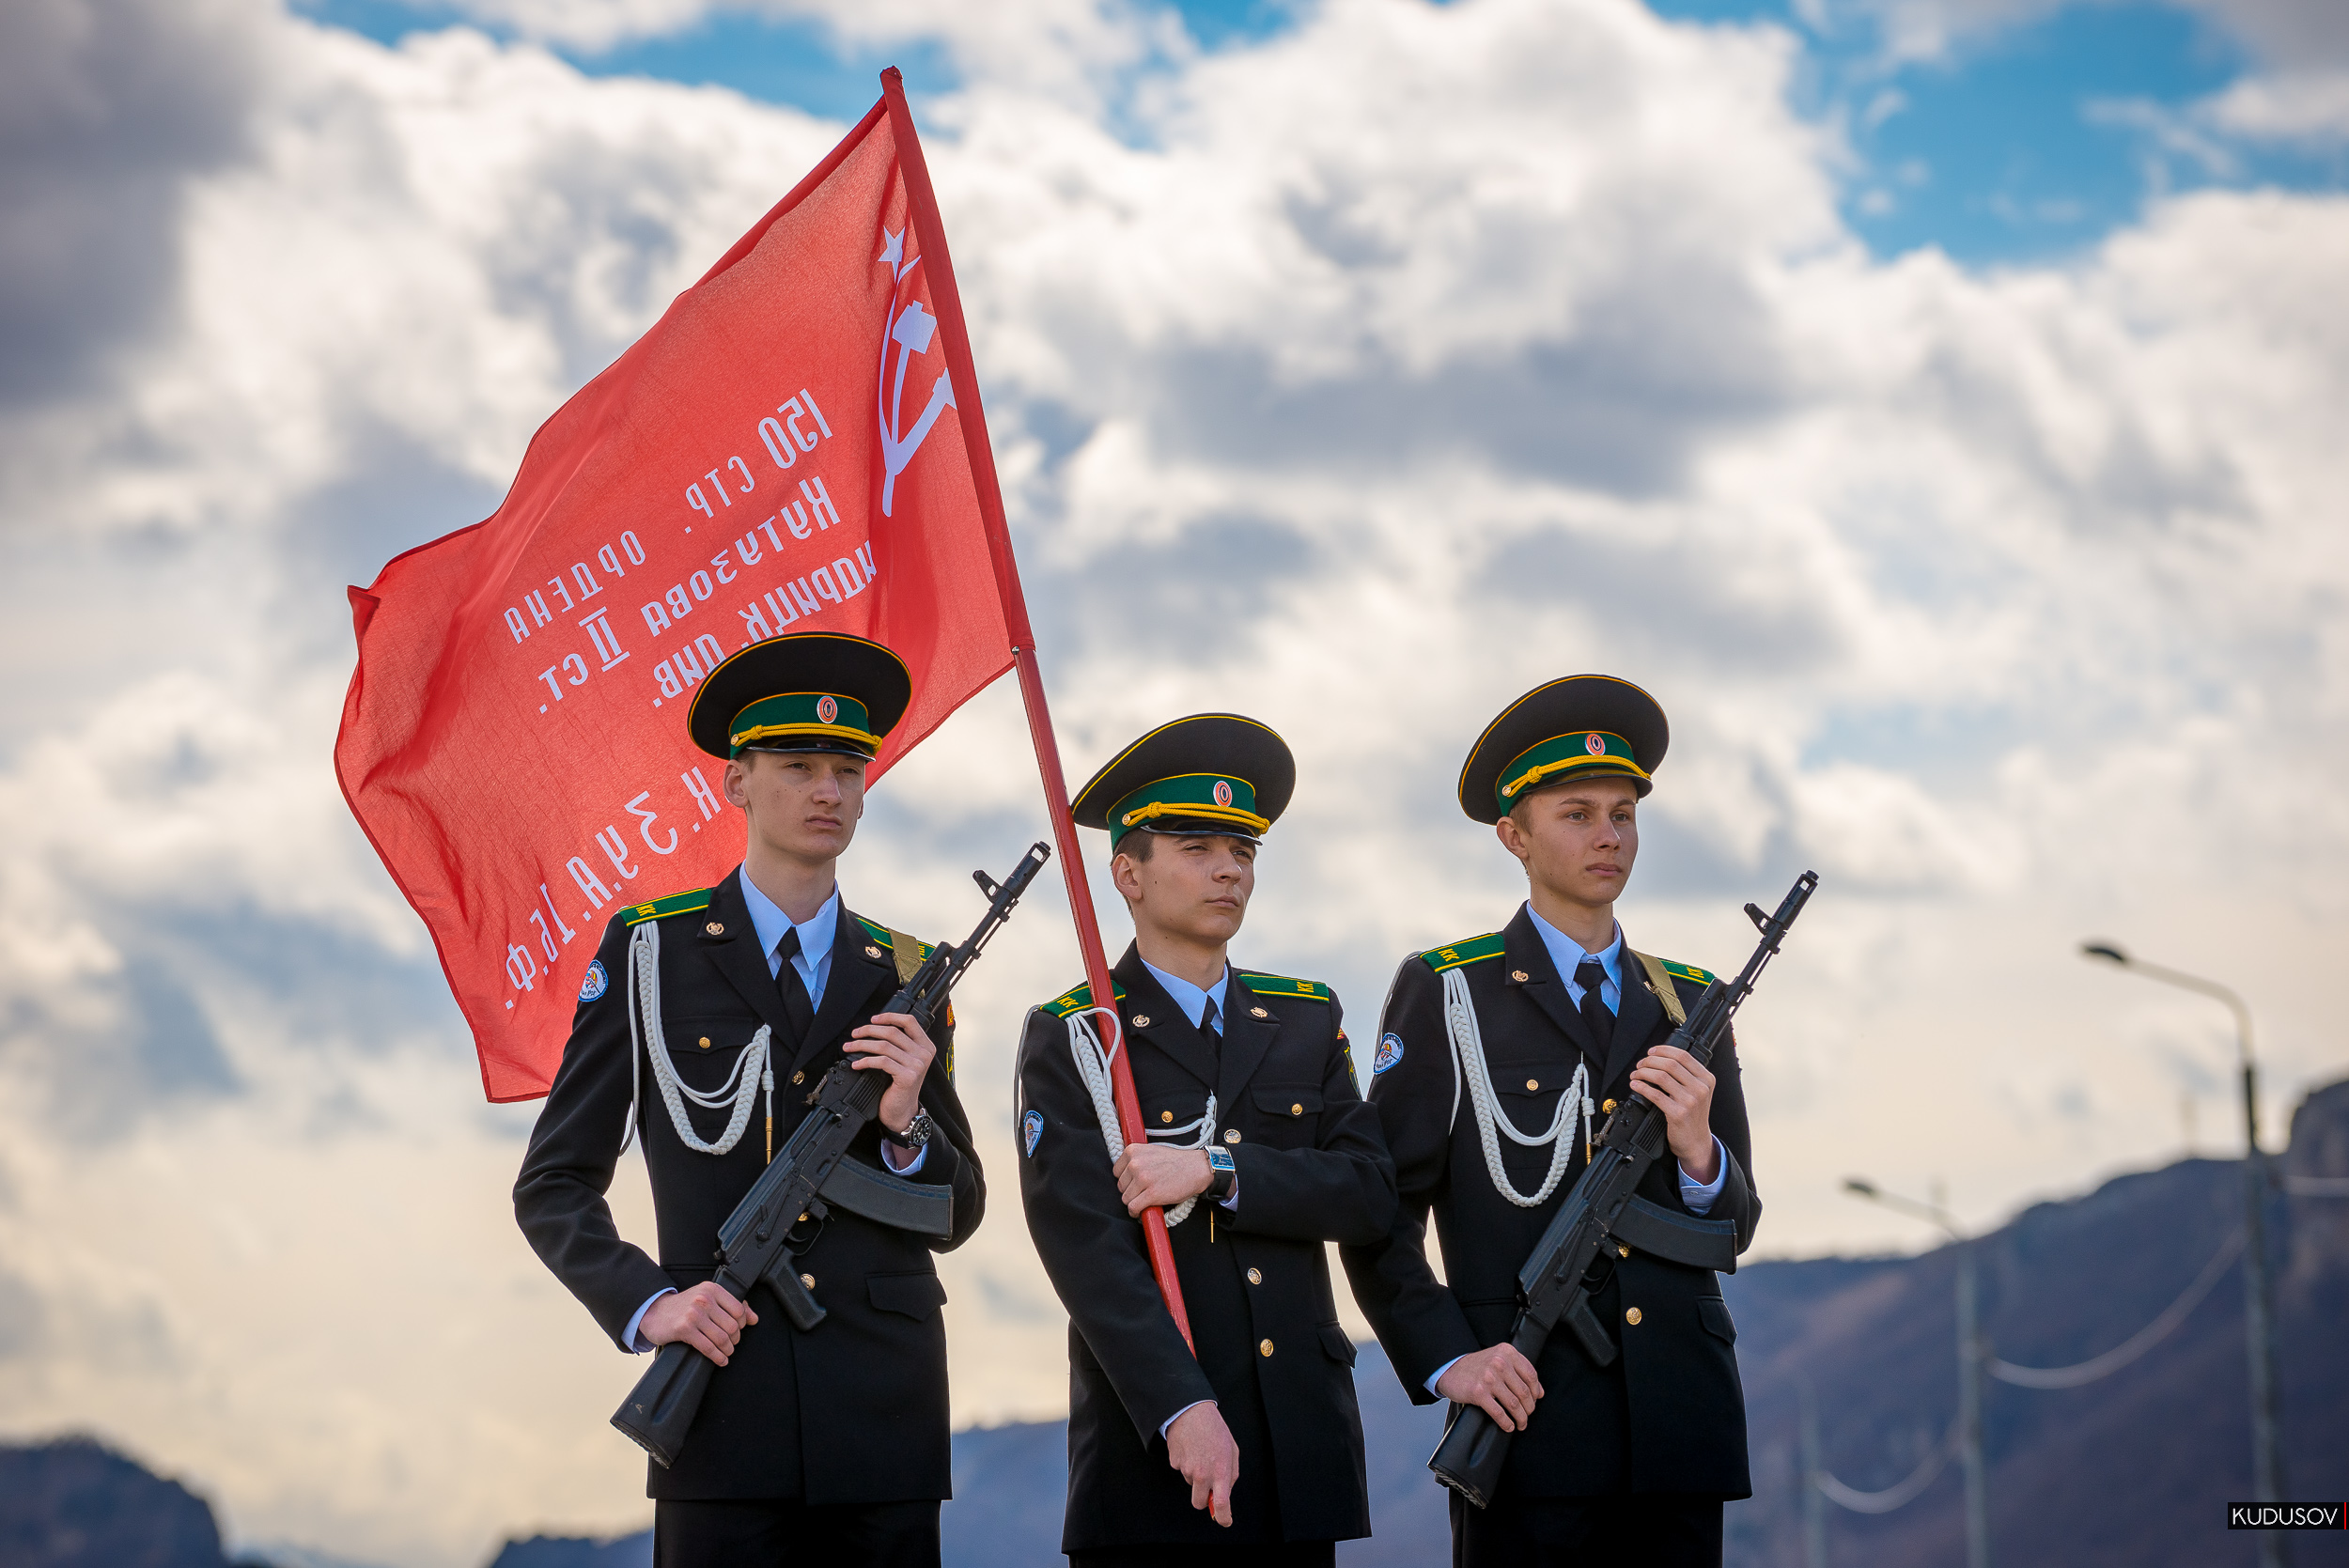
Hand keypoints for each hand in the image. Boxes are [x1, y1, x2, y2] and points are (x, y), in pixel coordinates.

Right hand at [641, 1282, 756, 1366]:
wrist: (654, 1311)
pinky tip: (720, 1360)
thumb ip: (732, 1305)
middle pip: (732, 1326)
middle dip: (734, 1339)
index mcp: (712, 1289)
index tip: (737, 1331)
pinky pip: (708, 1347)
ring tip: (726, 1353)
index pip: (739, 1309)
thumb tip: (754, 1319)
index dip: (741, 1324)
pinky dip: (718, 1357)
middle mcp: (704, 1299)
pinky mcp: (685, 1329)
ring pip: (722, 1338)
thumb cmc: (683, 1306)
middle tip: (731, 1344)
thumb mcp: (707, 1298)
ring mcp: (694, 1314)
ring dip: (727, 1350)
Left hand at [846, 1010, 936, 1135]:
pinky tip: (857, 1064)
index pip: (910, 1021)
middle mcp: (924, 1053)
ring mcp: (917, 1065)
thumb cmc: (899, 1086)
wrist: (902, 1111)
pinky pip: (882, 1062)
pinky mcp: (907, 1076)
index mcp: (925, 1045)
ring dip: (862, 1045)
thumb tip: (874, 1028)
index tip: (873, 1019)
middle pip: (892, 1032)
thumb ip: (898, 1044)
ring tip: (850, 1047)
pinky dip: (865, 1061)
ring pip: (884, 1046)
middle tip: (854, 1034)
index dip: (889, 1017)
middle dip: (868, 1030)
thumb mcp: (903, 1061)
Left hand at [1112, 1144, 1211, 1217]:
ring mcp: (1143, 1179)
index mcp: (1133, 1151)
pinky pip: (1133, 1208)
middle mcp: (1135, 1163)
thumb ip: (1135, 1159)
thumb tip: (1122, 1175)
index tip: (1134, 1183)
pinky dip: (1136, 1212)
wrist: (1195, 1168)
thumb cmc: (1175, 1161)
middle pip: (1120, 1187)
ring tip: (1146, 1199)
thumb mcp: (1150, 1151)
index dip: (1126, 1180)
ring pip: (1126, 1199)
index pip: (1116, 1172)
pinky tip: (1142, 1211)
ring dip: (1135, 1202)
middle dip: (1131, 1191)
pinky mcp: (1151, 1194)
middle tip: (1143, 1191)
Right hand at [1165, 1401, 1238, 1525]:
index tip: (1224, 1520)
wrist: (1191, 1411)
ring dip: (1196, 1475)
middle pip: (1199, 1502)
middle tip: (1207, 1484)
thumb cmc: (1214, 1429)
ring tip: (1200, 1452)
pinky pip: (1181, 1470)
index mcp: (1220, 1471)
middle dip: (1203, 1499)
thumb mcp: (1232, 1450)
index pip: (1221, 1504)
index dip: (1223, 1517)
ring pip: (1191, 1484)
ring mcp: (1186, 1469)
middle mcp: (1202, 1474)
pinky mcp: (1174, 1463)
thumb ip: (1231, 1474)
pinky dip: (1186, 1463)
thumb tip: (1225, 1492)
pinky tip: (1190, 1448)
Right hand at [1436, 1343, 1543, 1431]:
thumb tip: (1540, 1392)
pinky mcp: (1478, 1392)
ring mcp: (1489, 1378)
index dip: (1536, 1393)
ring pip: (1514, 1404)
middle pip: (1524, 1392)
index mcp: (1507, 1352)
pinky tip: (1508, 1426)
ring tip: (1520, 1423)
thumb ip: (1520, 1371)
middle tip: (1527, 1416)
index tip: (1534, 1401)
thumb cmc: (1477, 1366)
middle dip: (1529, 1409)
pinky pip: (1499, 1413)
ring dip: (1521, 1418)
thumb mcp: (1499, 1359)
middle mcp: (1499, 1363)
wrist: (1450, 1369)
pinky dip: (1506, 1423)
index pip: (1531, 1375)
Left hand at [1628, 1043, 1717, 1180]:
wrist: (1696, 1141)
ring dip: (1643, 1073)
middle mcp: (1700, 1088)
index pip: (1683, 1055)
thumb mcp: (1699, 1091)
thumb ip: (1687, 1075)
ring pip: (1661, 1077)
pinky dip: (1641, 1087)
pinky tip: (1636, 1086)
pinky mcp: (1678, 1113)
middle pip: (1670, 1064)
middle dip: (1650, 1061)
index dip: (1663, 1050)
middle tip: (1640, 1064)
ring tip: (1635, 1075)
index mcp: (1706, 1079)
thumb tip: (1661, 1057)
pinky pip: (1655, 1094)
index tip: (1651, 1052)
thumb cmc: (1694, 1115)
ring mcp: (1690, 1101)